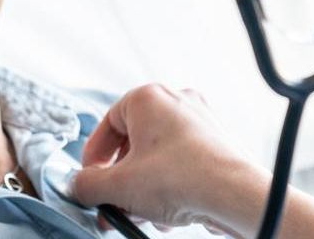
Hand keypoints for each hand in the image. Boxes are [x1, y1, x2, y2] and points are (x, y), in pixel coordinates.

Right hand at [70, 84, 268, 237]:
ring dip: (143, 189)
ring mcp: (200, 122)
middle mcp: (176, 102)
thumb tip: (79, 186)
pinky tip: (166, 215)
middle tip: (112, 203)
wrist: (233, 194)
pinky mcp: (216, 145)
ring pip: (157, 158)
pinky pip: (181, 165)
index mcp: (148, 98)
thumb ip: (87, 185)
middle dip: (120, 180)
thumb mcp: (118, 187)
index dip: (94, 156)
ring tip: (140, 215)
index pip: (107, 123)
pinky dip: (169, 188)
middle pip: (133, 143)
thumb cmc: (180, 178)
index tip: (91, 179)